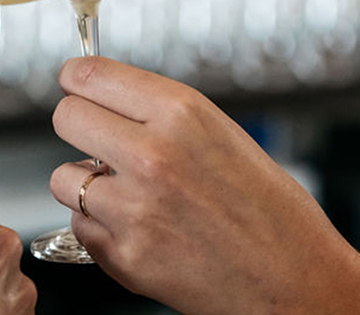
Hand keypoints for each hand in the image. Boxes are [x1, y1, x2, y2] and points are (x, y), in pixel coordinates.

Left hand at [49, 57, 359, 314]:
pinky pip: (80, 226)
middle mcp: (152, 154)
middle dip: (79, 127)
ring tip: (128, 195)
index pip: (89, 75)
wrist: (297, 283)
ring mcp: (134, 208)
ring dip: (86, 184)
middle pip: (66, 118)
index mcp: (181, 113)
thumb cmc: (270, 210)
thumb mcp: (222, 134)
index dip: (76, 80)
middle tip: (100, 142)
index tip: (74, 85)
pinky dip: (100, 228)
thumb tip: (102, 96)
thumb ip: (160, 114)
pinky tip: (140, 230)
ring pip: (63, 177)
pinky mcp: (124, 256)